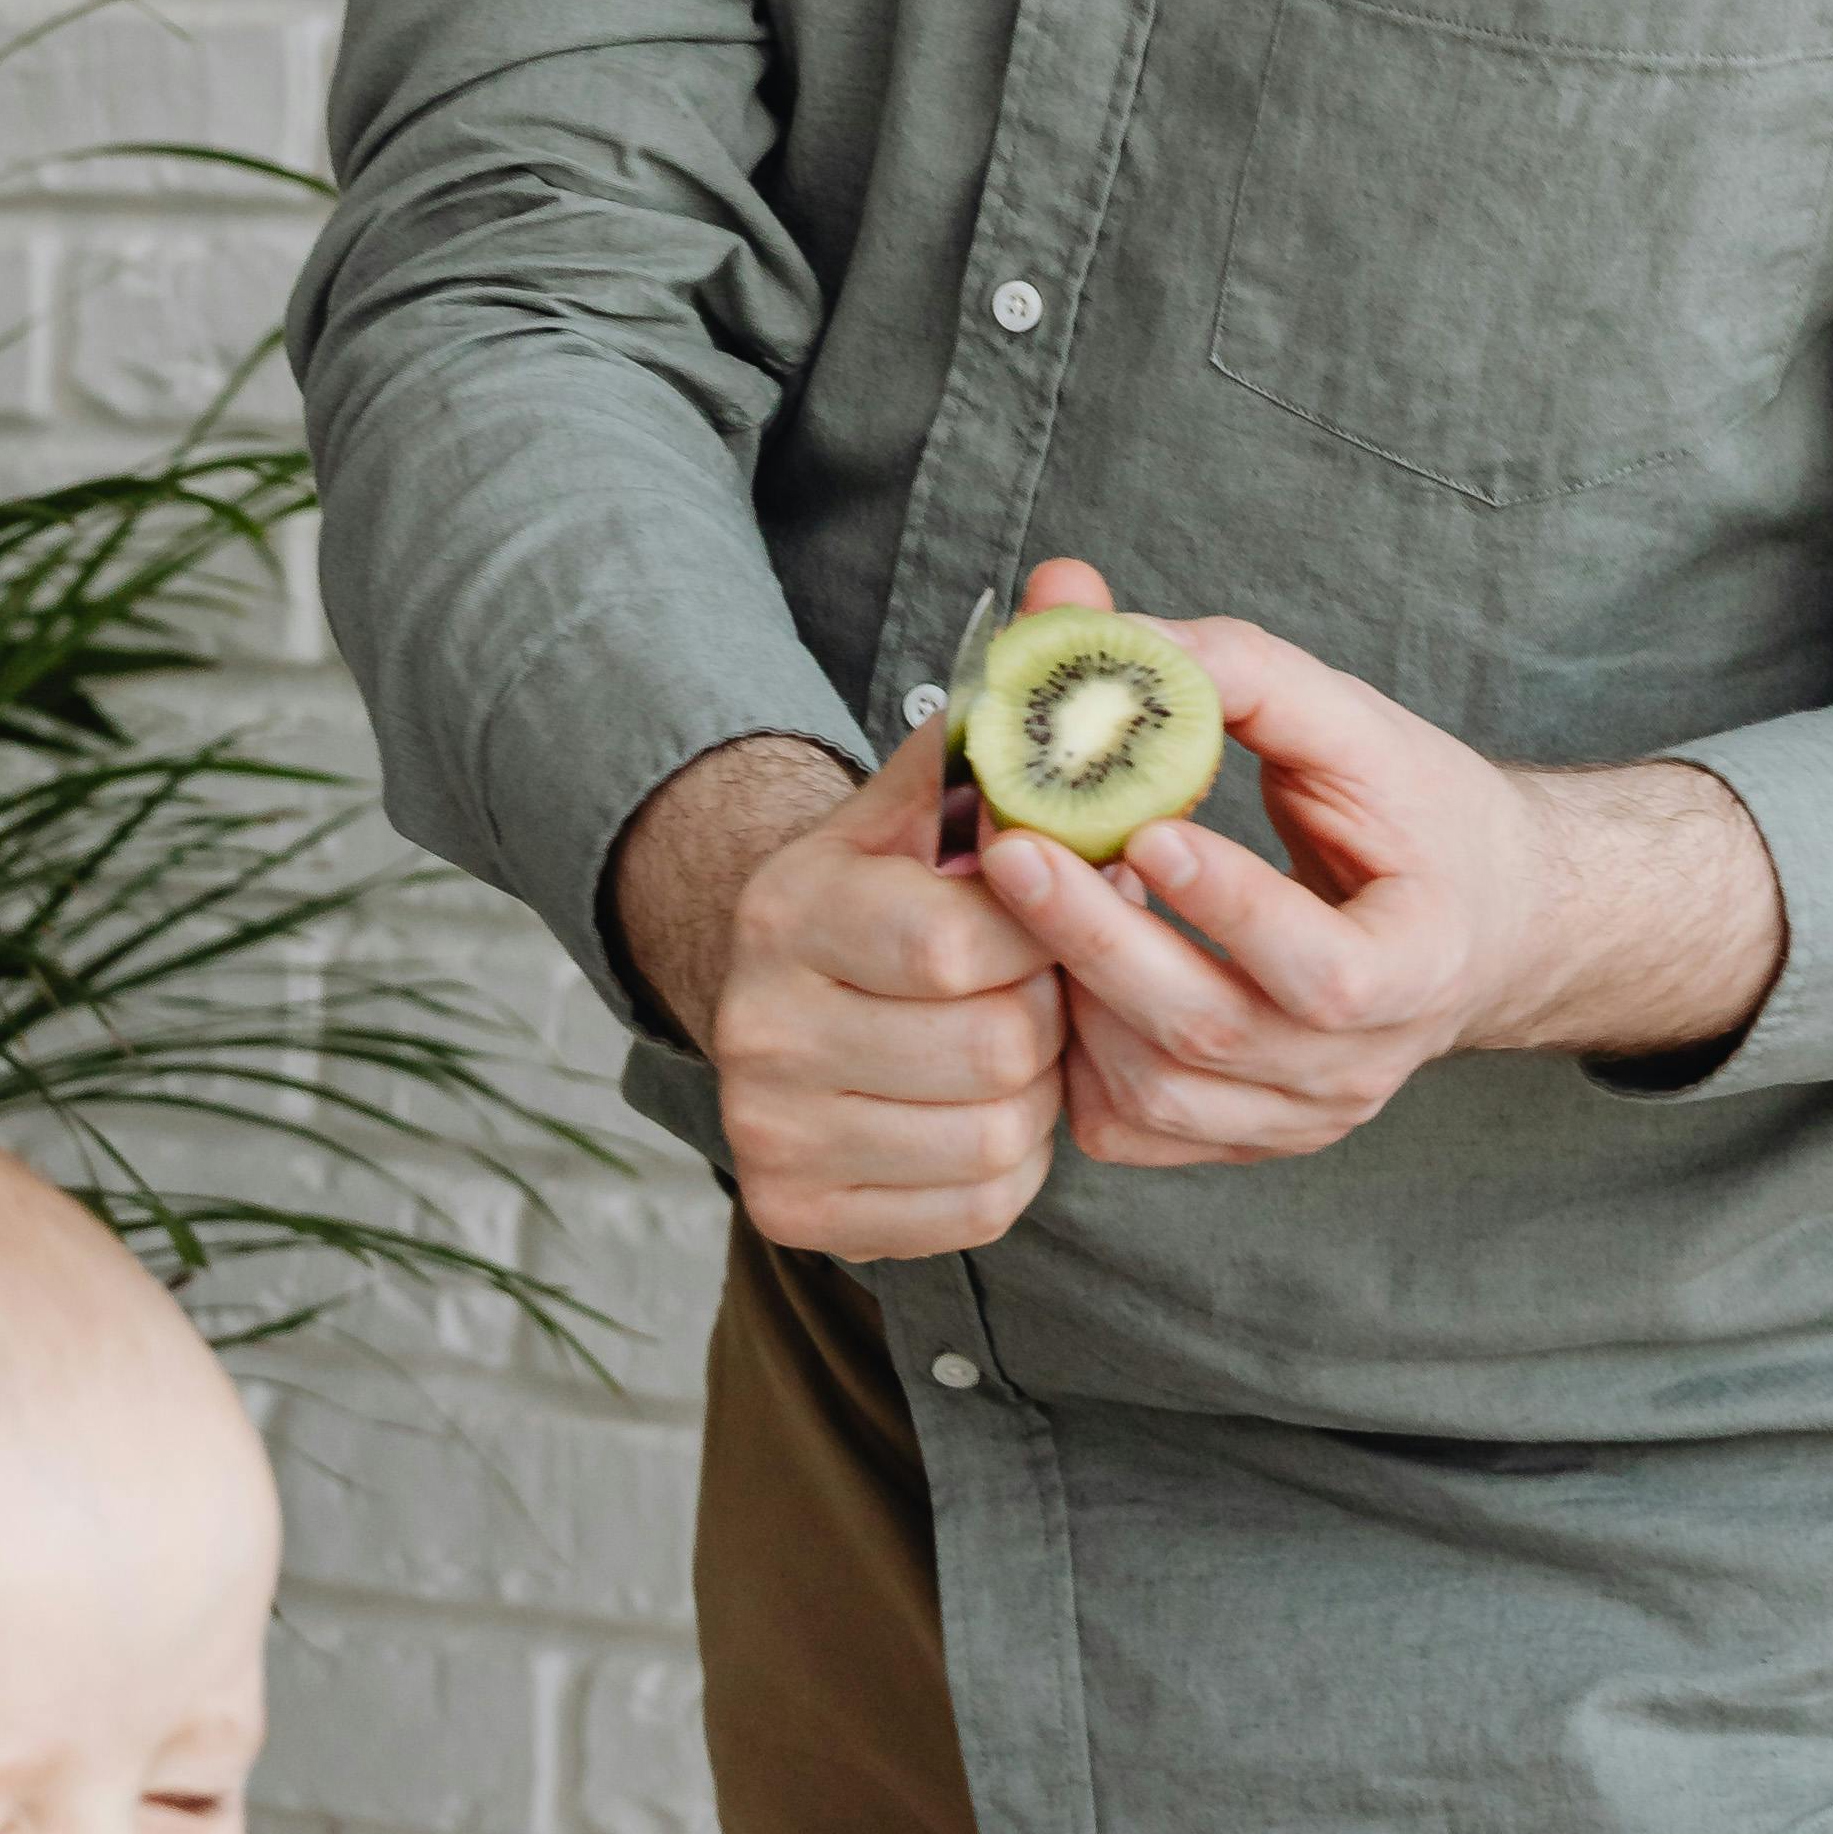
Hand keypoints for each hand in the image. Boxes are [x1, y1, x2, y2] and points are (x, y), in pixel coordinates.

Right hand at [611, 727, 1064, 1261]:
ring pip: (994, 1138)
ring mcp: (766, 1131)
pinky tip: (979, 1111)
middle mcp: (757, 1026)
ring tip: (1008, 1046)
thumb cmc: (887, 890)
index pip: (958, 944)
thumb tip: (1075, 621)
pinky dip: (1009, 1168)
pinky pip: (975, 1211)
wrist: (781, 992)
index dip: (1043, 931)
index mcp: (787, 909)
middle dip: (1047, 1014)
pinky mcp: (792, 1212)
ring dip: (1036, 1096)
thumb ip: (1004, 727)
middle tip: (1031, 985)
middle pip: (993, 1049)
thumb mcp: (925, 800)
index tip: (1053, 908)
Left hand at [966, 571, 1781, 1169]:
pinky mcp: (1241, 1135)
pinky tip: (1060, 966)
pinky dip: (1072, 1054)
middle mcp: (1363, 1065)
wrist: (1476, 925)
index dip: (1235, 911)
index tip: (1150, 833)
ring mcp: (1300, 1115)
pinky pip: (1129, 1126)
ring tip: (1040, 893)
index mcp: (1424, 964)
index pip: (1328, 973)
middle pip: (1214, 1033)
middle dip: (1097, 938)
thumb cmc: (1420, 818)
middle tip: (1016, 849)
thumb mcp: (1361, 728)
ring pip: (1155, 1090)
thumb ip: (1243, 672)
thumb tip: (1102, 625)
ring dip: (1075, 988)